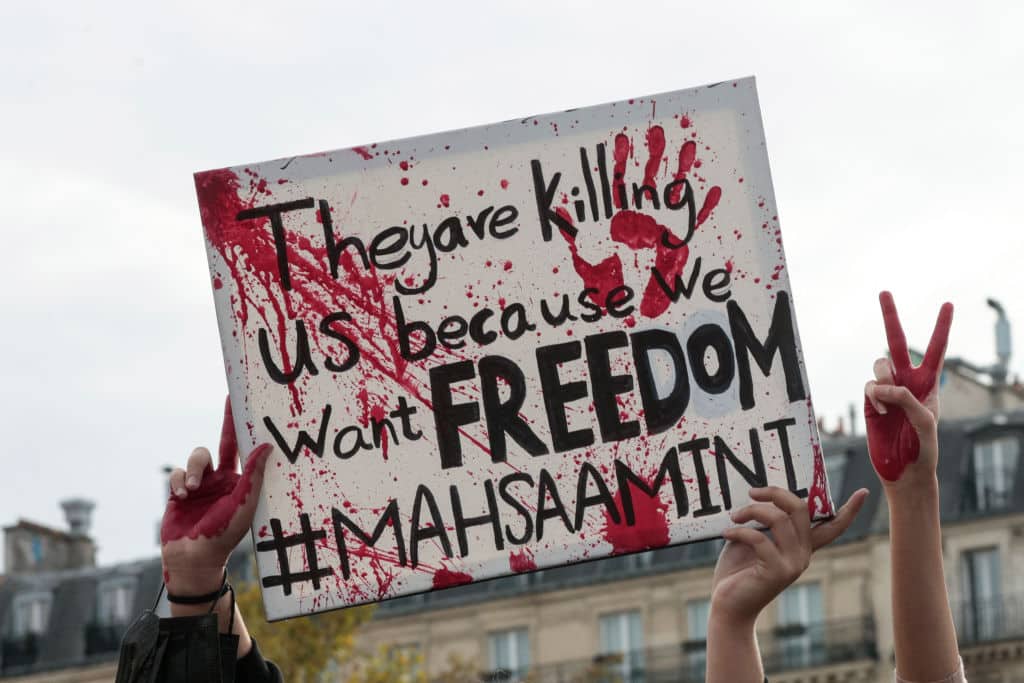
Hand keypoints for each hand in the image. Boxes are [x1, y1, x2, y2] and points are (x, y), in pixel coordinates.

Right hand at [161, 397, 272, 594]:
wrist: (193, 558)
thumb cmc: (224, 535)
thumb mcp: (244, 505)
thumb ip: (254, 475)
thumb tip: (267, 446)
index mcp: (240, 481)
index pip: (248, 449)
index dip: (250, 430)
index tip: (257, 406)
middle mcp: (222, 478)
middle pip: (225, 440)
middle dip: (228, 420)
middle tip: (231, 399)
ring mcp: (200, 483)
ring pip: (197, 456)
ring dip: (194, 468)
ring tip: (193, 489)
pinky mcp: (179, 490)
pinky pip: (177, 473)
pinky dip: (179, 480)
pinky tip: (182, 496)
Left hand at [710, 486, 867, 624]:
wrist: (728, 606)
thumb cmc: (737, 571)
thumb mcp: (752, 540)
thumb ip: (762, 523)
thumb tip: (756, 495)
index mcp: (802, 546)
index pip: (832, 527)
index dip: (849, 510)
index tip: (864, 492)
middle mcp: (803, 554)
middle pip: (801, 508)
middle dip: (776, 493)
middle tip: (752, 492)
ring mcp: (793, 564)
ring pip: (779, 519)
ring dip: (752, 511)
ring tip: (734, 517)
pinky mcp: (778, 571)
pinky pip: (760, 538)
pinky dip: (739, 531)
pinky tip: (727, 533)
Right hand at [863, 291, 952, 486]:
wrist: (905, 471)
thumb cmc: (924, 448)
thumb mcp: (925, 421)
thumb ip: (905, 398)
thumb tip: (880, 386)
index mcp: (928, 384)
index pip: (935, 349)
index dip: (942, 327)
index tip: (948, 304)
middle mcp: (906, 381)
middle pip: (896, 342)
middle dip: (890, 316)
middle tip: (884, 292)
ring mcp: (886, 391)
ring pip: (879, 365)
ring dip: (883, 377)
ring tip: (888, 400)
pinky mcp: (870, 402)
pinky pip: (868, 387)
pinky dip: (874, 397)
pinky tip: (881, 413)